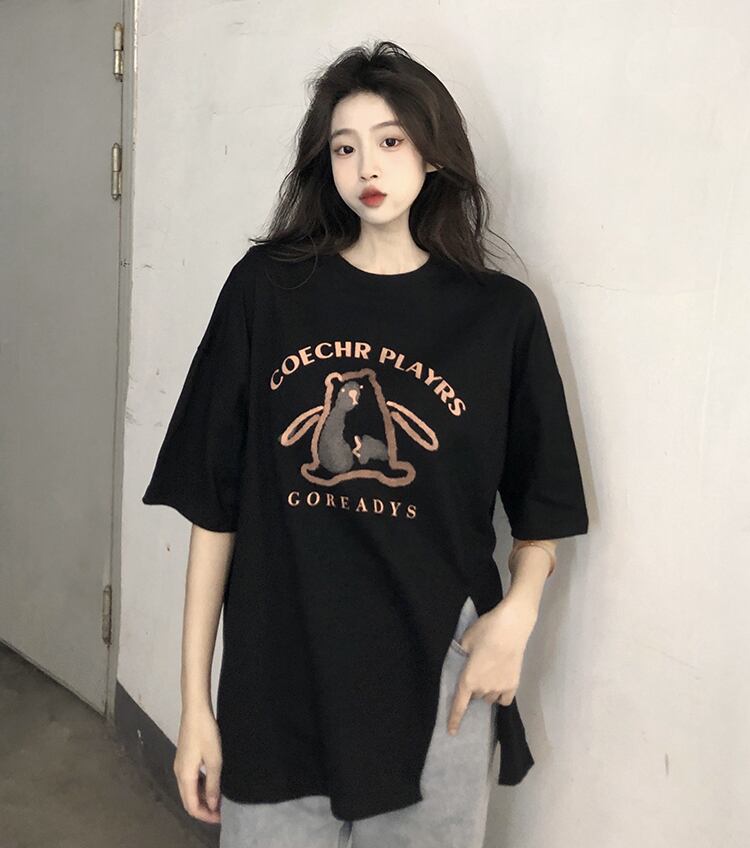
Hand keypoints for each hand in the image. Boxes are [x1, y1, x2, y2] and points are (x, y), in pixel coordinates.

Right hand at [174, 707, 222, 822]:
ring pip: (189, 791)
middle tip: (220, 812)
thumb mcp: (214, 760)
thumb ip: (213, 784)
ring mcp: (180, 766)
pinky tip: (212, 784)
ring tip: (219, 800)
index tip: (221, 818)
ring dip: (202, 798)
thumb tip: (213, 805)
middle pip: (188, 801)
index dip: (205, 815)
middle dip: (203, 810)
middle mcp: (179, 774)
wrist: (195, 710)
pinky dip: (200, 787)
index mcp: (185, 777)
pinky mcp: (184, 758)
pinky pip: (190, 780)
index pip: (191, 806)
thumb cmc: (206, 734)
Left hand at [447, 597, 536, 734]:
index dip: (454, 719)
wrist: (511, 627)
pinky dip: (500, 695)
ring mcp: (500, 688)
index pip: (459, 705)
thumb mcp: (465, 640)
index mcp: (468, 679)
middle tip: (476, 671)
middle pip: (476, 696)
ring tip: (489, 673)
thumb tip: (462, 657)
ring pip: (489, 698)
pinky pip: (504, 699)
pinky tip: (500, 684)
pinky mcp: (514, 684)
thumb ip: (461, 653)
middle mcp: (484, 688)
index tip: (452, 732)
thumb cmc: (485, 631)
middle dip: (474, 688)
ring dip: (486, 691)